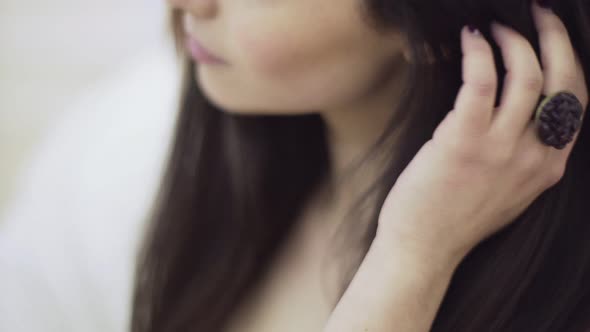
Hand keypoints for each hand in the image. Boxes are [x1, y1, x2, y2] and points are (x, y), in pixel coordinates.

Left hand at [377, 2, 588, 265]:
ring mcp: (502, 149)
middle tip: (538, 11)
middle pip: (564, 80)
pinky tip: (469, 38)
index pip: (577, 100)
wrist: (424, 248)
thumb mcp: (509, 191)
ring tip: (493, 26)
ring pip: (526, 74)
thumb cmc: (457, 217)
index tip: (554, 36)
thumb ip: (525, 156)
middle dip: (555, 36)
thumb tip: (520, 115)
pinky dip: (479, 52)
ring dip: (512, 39)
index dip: (569, 60)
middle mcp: (536, 156)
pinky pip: (481, 80)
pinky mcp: (464, 142)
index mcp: (550, 166)